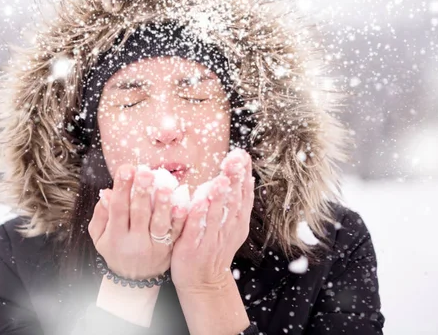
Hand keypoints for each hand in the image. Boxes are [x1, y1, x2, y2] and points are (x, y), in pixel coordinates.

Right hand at [88, 164, 187, 279]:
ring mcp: (154, 247)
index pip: (118, 209)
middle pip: (139, 214)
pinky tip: (182, 205)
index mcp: (116, 236)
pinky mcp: (169, 249)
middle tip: (145, 172)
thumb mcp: (99, 237)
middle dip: (141, 192)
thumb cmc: (115, 250)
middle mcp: (135, 242)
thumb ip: (100, 215)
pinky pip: (176, 233)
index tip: (126, 168)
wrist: (134, 280)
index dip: (122, 189)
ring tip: (164, 187)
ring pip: (159, 224)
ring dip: (162, 204)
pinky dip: (180, 219)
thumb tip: (106, 193)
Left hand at [170, 149, 254, 291]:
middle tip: (234, 159)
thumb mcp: (228, 223)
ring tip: (221, 179)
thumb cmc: (213, 247)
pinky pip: (196, 229)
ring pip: (217, 215)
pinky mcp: (194, 247)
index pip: (244, 194)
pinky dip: (199, 216)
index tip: (241, 154)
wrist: (203, 283)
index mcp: (237, 221)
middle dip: (235, 179)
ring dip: (220, 197)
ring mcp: (212, 239)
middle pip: (234, 201)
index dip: (243, 174)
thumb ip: (233, 201)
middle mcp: (228, 229)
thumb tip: (242, 174)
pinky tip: (199, 201)